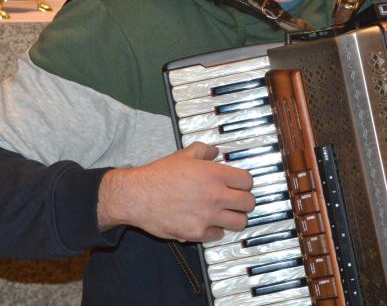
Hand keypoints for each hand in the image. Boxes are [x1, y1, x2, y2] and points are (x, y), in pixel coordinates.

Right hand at [97, 142, 254, 241]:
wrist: (138, 195)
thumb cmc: (158, 175)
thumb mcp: (183, 155)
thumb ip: (204, 151)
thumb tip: (216, 152)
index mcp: (215, 174)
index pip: (248, 181)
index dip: (245, 183)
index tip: (241, 185)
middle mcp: (216, 195)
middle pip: (249, 203)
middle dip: (245, 201)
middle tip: (237, 201)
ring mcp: (208, 216)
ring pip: (240, 222)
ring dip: (235, 218)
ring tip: (227, 214)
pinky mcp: (197, 233)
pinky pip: (218, 235)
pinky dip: (215, 230)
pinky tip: (207, 223)